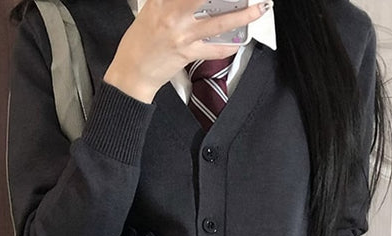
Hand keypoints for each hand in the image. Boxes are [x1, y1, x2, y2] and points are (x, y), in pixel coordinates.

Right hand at [103, 0, 272, 101]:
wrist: (132, 72)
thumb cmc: (140, 42)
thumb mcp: (150, 11)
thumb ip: (169, 1)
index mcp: (162, 1)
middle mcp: (173, 14)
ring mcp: (183, 35)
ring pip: (219, 22)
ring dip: (243, 16)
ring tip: (258, 9)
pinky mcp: (188, 53)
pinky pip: (215, 49)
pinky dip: (229, 46)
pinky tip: (238, 42)